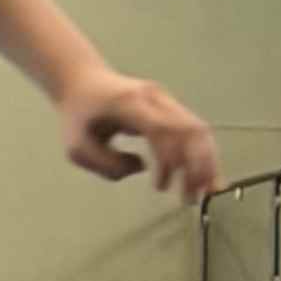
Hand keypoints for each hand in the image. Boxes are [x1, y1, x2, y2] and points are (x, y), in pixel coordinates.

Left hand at [57, 66, 216, 196]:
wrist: (83, 81)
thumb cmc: (78, 116)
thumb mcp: (77, 147)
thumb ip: (106, 164)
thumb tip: (141, 168)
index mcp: (130, 104)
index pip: (163, 130)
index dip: (169, 160)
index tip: (159, 187)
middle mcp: (154, 98)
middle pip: (189, 129)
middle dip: (196, 166)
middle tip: (190, 199)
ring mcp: (165, 100)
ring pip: (197, 130)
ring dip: (204, 163)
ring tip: (199, 193)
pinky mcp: (170, 107)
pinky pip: (192, 131)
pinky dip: (199, 155)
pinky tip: (197, 178)